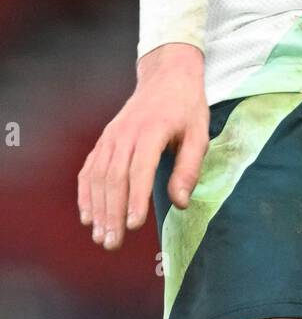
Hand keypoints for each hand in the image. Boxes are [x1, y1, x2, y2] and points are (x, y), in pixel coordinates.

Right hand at [77, 42, 208, 250]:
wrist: (167, 76)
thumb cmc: (186, 107)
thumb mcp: (199, 133)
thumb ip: (189, 168)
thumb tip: (180, 203)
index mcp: (152, 130)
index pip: (140, 168)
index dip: (135, 197)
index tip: (133, 225)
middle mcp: (126, 133)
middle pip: (114, 176)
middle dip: (111, 212)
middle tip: (113, 243)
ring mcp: (111, 135)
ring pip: (98, 175)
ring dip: (97, 208)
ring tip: (100, 237)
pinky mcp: (104, 139)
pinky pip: (89, 168)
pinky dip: (85, 193)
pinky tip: (87, 216)